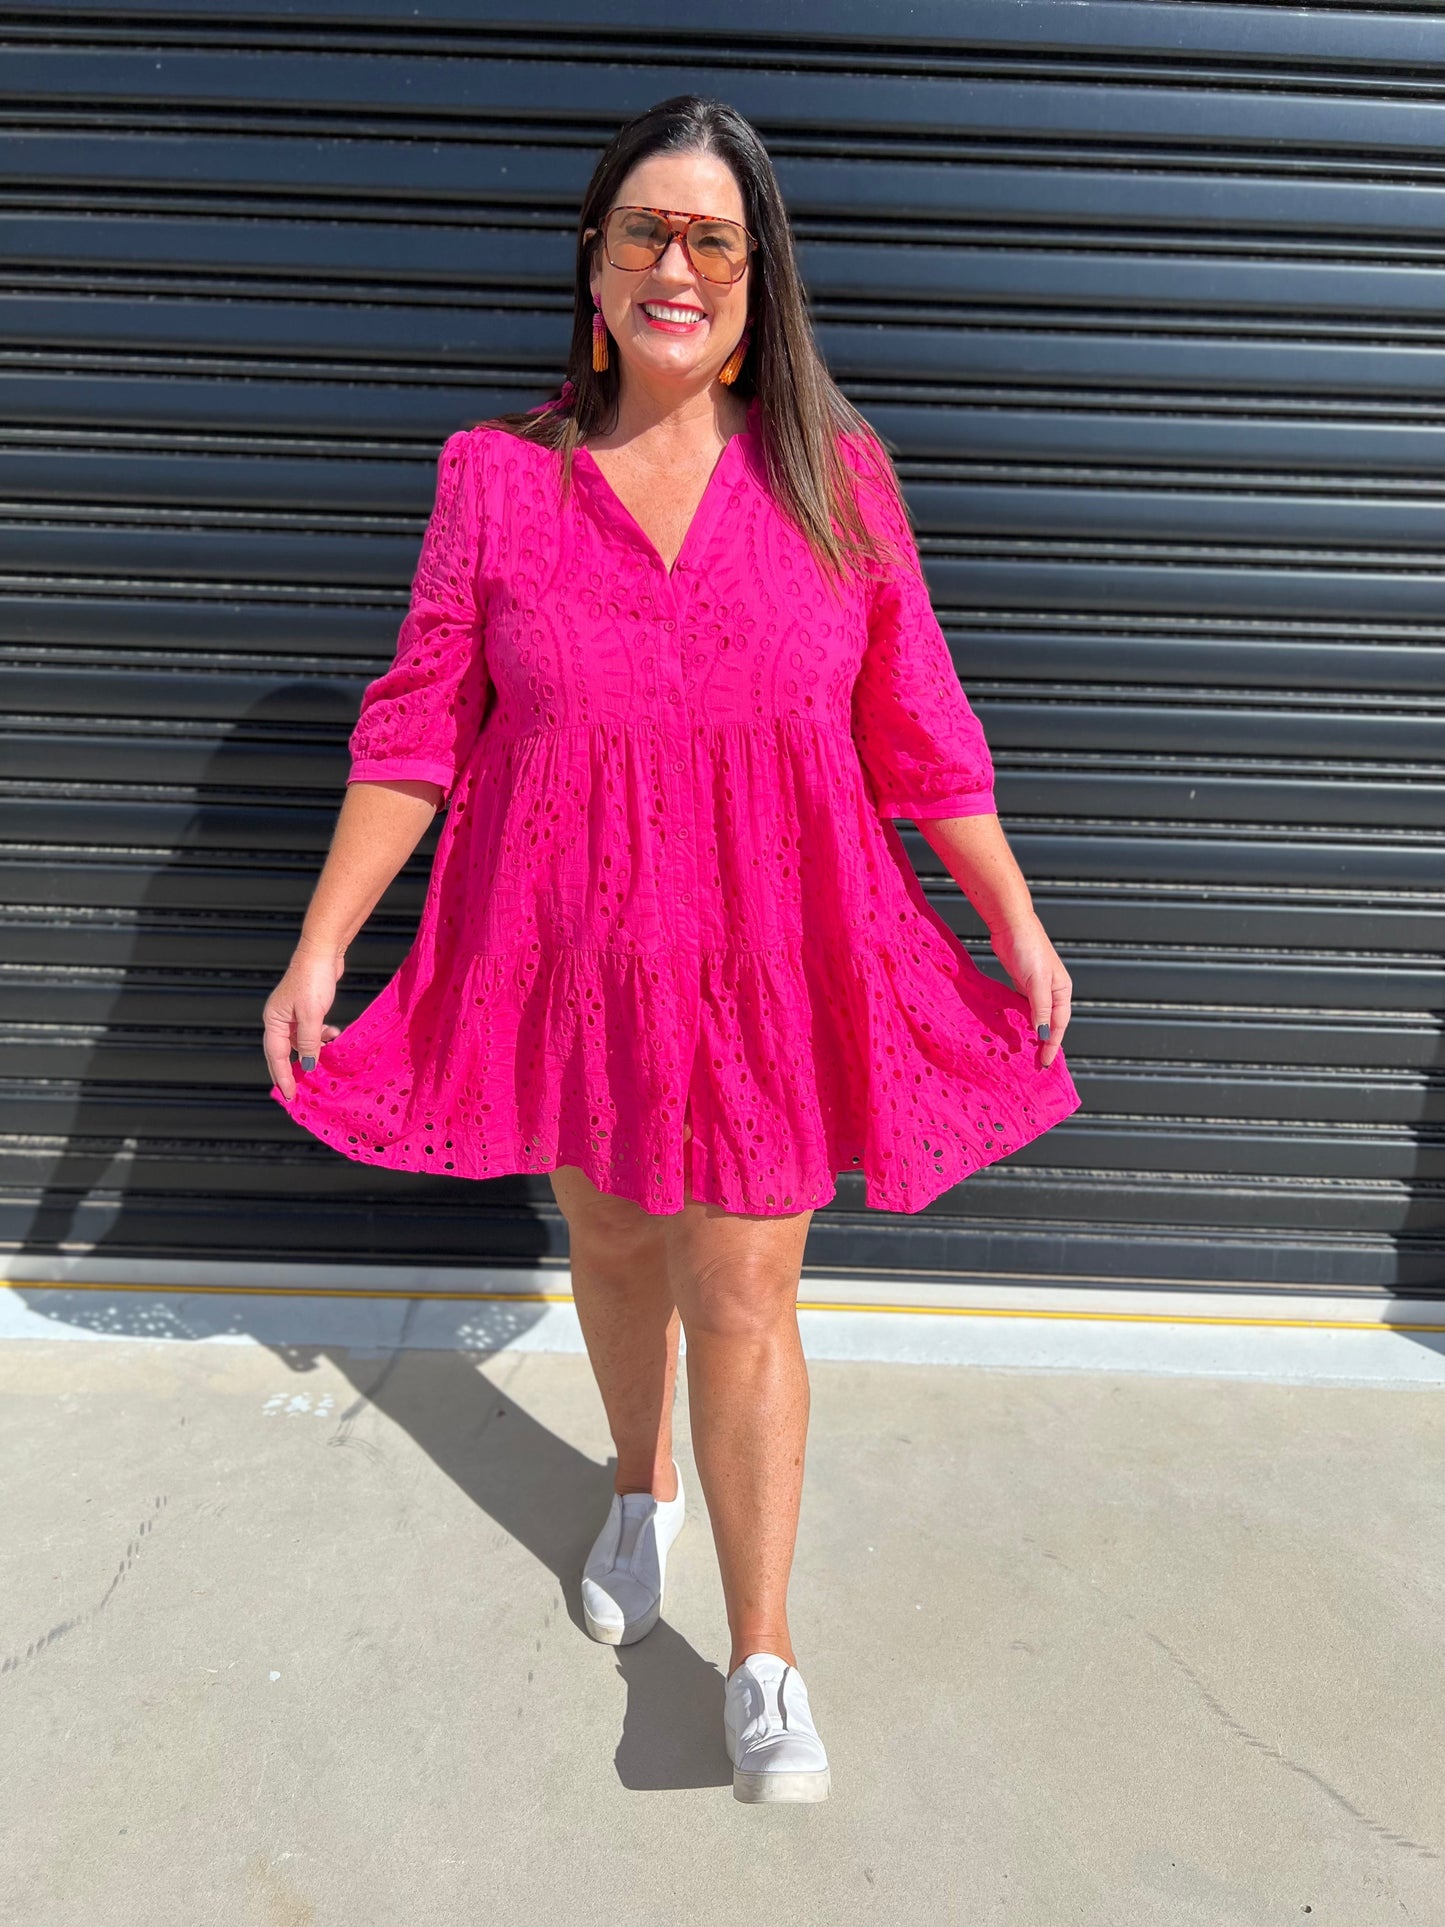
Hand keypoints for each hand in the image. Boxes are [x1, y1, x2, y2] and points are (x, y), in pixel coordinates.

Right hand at [263, 936, 345, 1098]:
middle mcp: (279, 1018)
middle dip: (292, 1071)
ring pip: (300, 1042)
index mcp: (274, 1020)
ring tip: (326, 1058)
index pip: (276, 1056)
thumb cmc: (313, 977)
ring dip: (313, 1051)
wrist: (323, 952)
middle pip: (283, 1052)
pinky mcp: (306, 1008)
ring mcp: (292, 1013)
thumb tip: (308, 1064)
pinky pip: (310, 1031)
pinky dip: (320, 1036)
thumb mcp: (312, 1014)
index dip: (282, 1077)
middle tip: (300, 1091)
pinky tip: (333, 1034)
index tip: (289, 1095)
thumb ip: (309, 1041)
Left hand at [988, 912, 1071, 1067]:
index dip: (1052, 1045)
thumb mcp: (1036, 981)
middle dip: (1044, 1043)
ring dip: (1032, 1033)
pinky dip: (1020, 1020)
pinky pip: (1023, 1008)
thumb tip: (1044, 1032)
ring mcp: (1036, 988)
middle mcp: (1052, 991)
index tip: (1043, 1062)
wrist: (1011, 925)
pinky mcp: (1022, 983)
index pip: (1059, 1025)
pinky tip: (1014, 1029)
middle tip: (1035, 1063)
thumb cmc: (1028, 948)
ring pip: (1036, 1017)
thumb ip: (1040, 1008)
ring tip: (1025, 1051)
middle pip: (1050, 1023)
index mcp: (1062, 991)